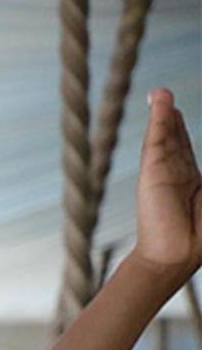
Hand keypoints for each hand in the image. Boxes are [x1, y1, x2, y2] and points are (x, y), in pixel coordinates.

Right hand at [134, 88, 201, 283]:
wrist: (174, 256)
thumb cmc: (198, 237)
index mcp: (189, 183)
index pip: (184, 149)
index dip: (179, 129)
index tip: (175, 112)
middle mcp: (174, 174)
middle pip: (173, 138)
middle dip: (169, 117)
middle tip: (162, 96)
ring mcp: (162, 172)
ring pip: (165, 135)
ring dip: (163, 112)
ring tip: (160, 93)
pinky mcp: (152, 172)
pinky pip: (158, 139)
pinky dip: (159, 118)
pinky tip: (160, 101)